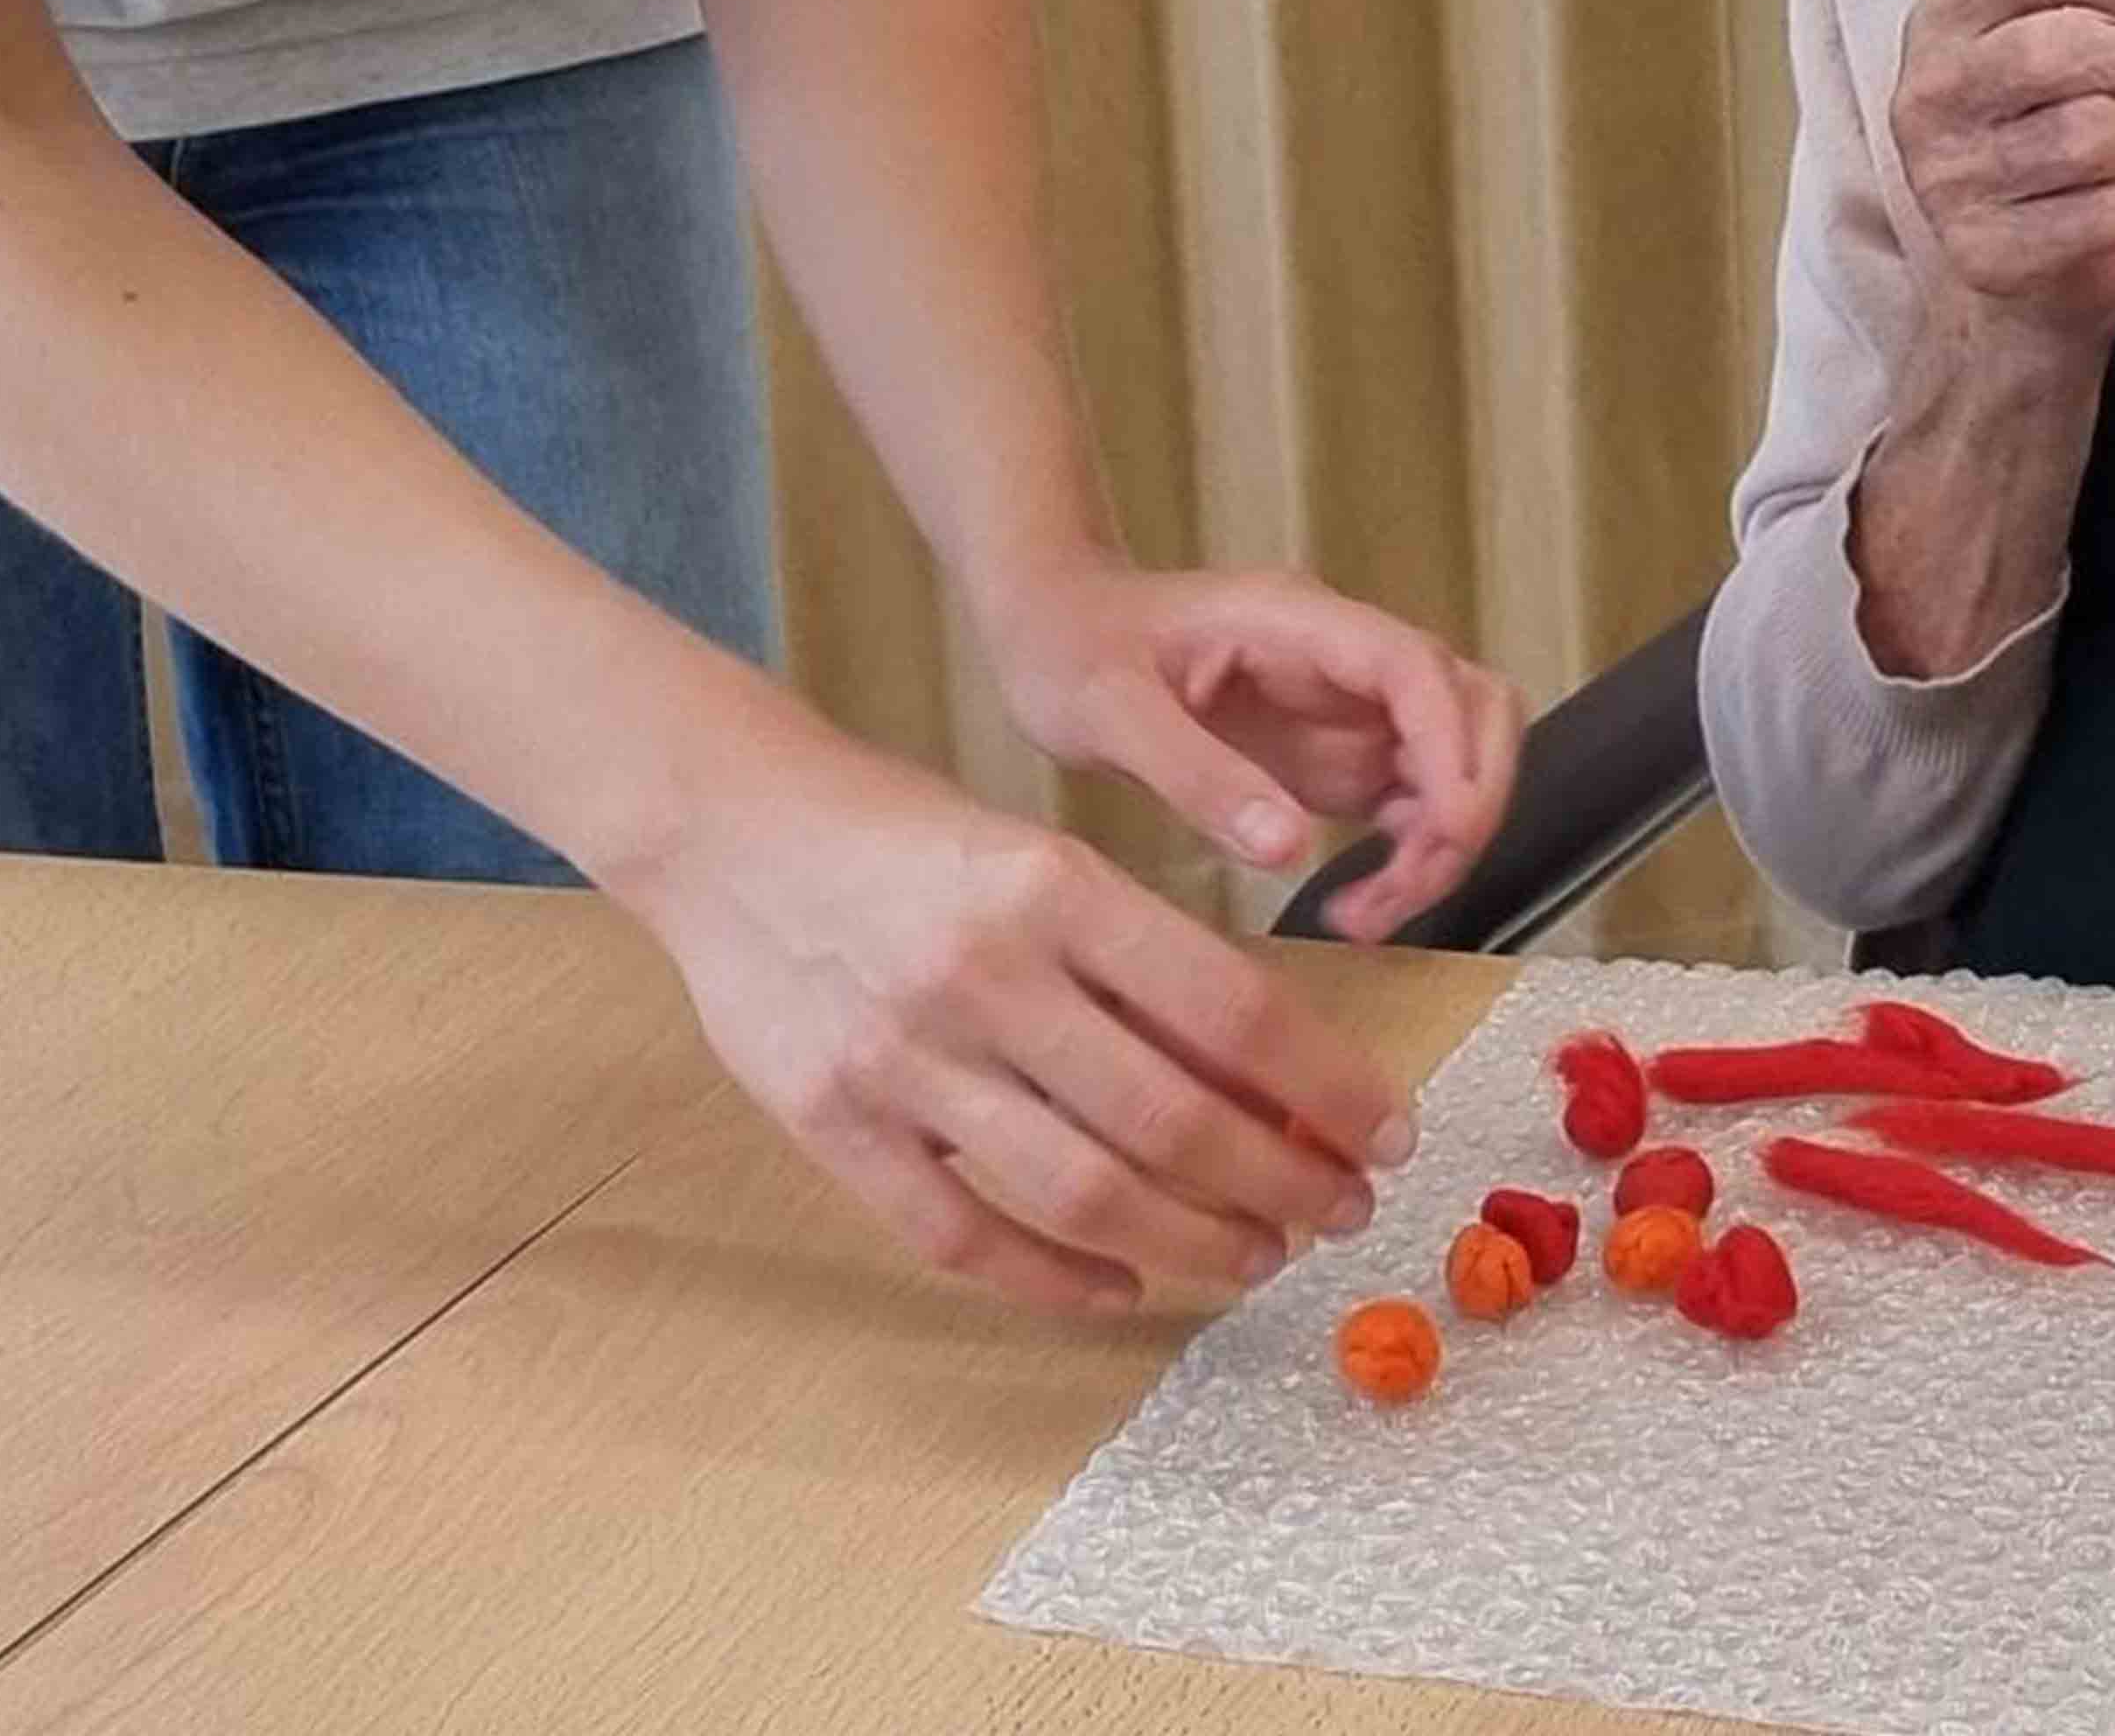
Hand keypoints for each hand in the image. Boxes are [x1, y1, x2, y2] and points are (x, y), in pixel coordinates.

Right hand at [609, 713, 1415, 1311]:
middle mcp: (982, 976)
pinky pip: (964, 1236)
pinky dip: (1056, 1278)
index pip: (1231, 1009)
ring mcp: (901, 1061)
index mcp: (1051, 886)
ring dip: (1195, 1241)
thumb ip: (1140, 958)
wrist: (727, 828)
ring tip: (1259, 1252)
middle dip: (1284, 1181)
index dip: (1327, 1086)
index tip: (1387, 1131)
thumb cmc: (906, 836)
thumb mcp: (1040, 854)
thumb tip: (1276, 1074)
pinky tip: (1122, 1286)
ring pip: (1083, 1192)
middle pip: (1172, 1118)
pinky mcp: (833, 1126)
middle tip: (1342, 1210)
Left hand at [974, 558, 1524, 940]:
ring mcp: (1346, 707)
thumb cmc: (1071, 647)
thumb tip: (1288, 847)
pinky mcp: (1336, 753)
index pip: (1416, 670)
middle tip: (1407, 887)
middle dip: (1467, 801)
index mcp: (1298, 624)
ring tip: (1370, 915)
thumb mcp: (1108, 714)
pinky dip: (1408, 859)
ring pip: (1453, 763)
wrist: (1051, 623)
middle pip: (1472, 710)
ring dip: (1443, 841)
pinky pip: (1411, 804)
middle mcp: (1342, 659)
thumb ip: (1197, 775)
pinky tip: (1353, 906)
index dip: (1451, 747)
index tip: (1444, 831)